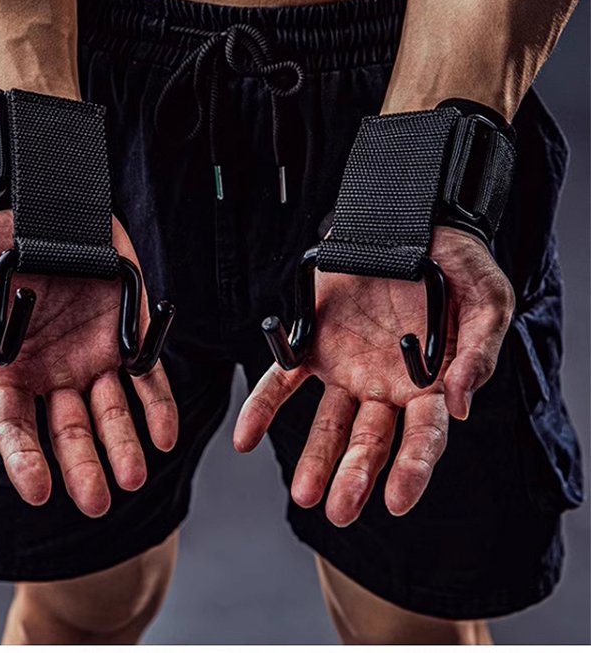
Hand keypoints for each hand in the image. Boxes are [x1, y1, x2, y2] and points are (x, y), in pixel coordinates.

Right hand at [0, 210, 176, 516]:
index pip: (17, 428)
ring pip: (113, 412)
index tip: (40, 490)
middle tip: (99, 500)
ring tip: (136, 473)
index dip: (26, 460)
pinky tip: (165, 434)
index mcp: (11, 370)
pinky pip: (148, 375)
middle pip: (70, 430)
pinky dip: (158, 405)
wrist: (36, 201)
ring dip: (126, 444)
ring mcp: (95, 355)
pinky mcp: (130, 332)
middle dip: (84, 467)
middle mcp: (55, 372)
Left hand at [234, 226, 513, 525]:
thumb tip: (460, 405)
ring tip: (303, 493)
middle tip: (338, 509)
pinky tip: (245, 437)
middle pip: (370, 440)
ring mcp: (347, 369)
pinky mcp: (313, 345)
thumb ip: (477, 353)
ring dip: (314, 457)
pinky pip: (283, 380)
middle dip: (356, 475)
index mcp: (429, 383)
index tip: (396, 500)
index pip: (423, 436)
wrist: (406, 223)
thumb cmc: (456, 264)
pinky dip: (262, 407)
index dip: (412, 468)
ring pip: (327, 422)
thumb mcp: (486, 301)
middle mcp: (386, 386)